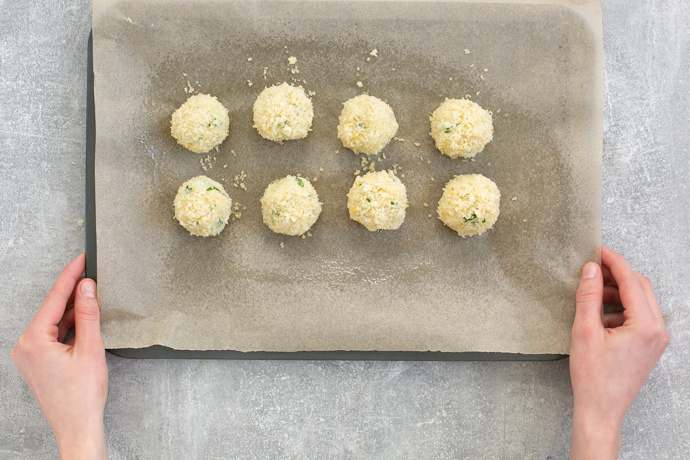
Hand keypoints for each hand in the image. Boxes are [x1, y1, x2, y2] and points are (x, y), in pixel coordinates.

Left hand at [12, 253, 108, 459]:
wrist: (77, 426)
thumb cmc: (82, 396)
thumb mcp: (90, 348)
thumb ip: (88, 314)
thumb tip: (87, 288)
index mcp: (33, 341)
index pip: (55, 299)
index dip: (70, 276)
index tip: (81, 259)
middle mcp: (25, 346)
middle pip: (52, 308)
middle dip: (72, 292)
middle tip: (91, 273)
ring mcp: (29, 355)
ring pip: (53, 321)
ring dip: (73, 310)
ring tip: (93, 296)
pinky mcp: (37, 361)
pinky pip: (53, 334)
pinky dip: (69, 325)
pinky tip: (84, 318)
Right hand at [569, 246, 668, 459]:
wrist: (601, 409)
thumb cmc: (593, 377)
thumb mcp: (584, 331)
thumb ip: (589, 296)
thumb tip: (591, 270)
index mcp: (645, 325)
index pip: (631, 281)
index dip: (613, 262)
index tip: (597, 250)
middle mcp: (657, 330)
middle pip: (640, 287)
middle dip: (617, 274)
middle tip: (593, 267)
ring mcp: (657, 338)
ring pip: (640, 300)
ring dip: (618, 291)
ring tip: (593, 293)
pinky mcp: (650, 345)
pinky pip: (639, 315)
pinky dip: (621, 307)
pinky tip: (600, 314)